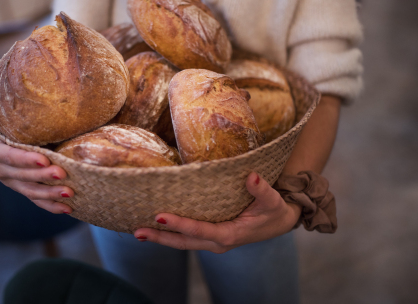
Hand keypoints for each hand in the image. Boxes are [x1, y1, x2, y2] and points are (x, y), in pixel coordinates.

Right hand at [0, 67, 73, 214]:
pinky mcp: (22, 188)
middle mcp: (0, 170)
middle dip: (42, 177)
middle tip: (63, 174)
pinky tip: (68, 209)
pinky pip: (35, 200)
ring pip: (30, 191)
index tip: (43, 158)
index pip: (6, 156)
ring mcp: (11, 182)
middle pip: (21, 176)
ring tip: (69, 194)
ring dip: (49, 195)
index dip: (23, 159)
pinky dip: (50, 206)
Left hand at [133, 173, 300, 252]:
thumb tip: (252, 176)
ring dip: (161, 238)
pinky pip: (187, 238)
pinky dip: (170, 234)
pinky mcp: (211, 237)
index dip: (179, 224)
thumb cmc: (274, 210)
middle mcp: (218, 242)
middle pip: (184, 242)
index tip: (159, 215)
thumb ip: (261, 189)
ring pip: (183, 242)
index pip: (200, 230)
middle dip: (160, 237)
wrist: (279, 222)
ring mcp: (213, 241)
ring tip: (138, 231)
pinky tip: (155, 226)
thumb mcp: (272, 200)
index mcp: (230, 234)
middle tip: (137, 231)